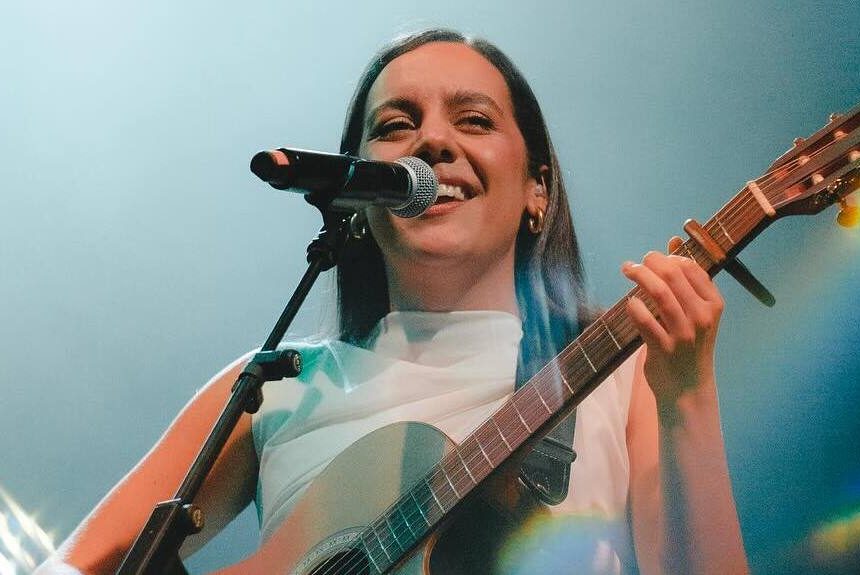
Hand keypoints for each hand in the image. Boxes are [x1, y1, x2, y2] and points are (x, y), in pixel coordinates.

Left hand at [621, 238, 723, 411]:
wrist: (688, 389)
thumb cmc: (690, 345)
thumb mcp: (696, 313)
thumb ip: (685, 279)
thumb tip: (673, 242)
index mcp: (713, 305)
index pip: (693, 269)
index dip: (671, 257)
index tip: (656, 258)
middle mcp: (702, 317)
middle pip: (673, 276)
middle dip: (651, 262)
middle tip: (636, 263)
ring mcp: (683, 334)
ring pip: (659, 294)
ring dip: (639, 277)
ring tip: (628, 270)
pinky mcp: (663, 349)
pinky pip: (645, 320)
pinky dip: (634, 306)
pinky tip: (629, 303)